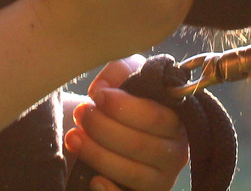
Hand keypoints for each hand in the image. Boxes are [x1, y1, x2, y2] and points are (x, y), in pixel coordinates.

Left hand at [65, 55, 188, 190]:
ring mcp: (162, 179)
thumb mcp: (128, 76)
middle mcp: (176, 152)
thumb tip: (102, 89)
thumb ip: (120, 70)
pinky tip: (93, 177)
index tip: (97, 96)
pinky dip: (108, 189)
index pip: (154, 116)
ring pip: (130, 171)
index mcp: (177, 120)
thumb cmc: (126, 101)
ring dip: (96, 153)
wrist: (115, 130)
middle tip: (80, 113)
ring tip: (73, 137)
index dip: (122, 106)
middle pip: (139, 144)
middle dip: (102, 127)